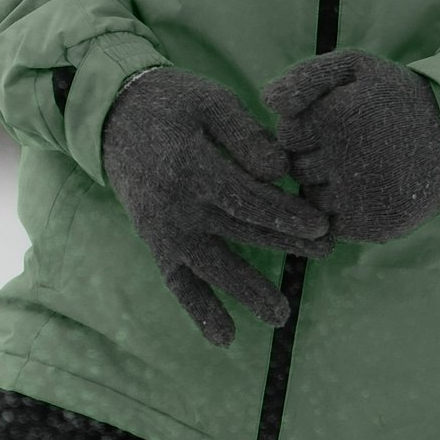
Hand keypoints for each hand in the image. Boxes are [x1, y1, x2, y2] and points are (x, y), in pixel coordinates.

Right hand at [99, 67, 328, 347]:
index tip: (322, 225)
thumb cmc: (172, 103)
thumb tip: (281, 171)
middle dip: (286, 245)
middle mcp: (175, 206)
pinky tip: (225, 338)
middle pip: (239, 233)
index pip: (246, 200)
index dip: (285, 214)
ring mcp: (164, 229)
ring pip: (211, 267)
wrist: (113, 118)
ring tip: (280, 314)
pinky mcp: (157, 243)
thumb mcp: (211, 102)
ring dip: (246, 290)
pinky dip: (199, 310)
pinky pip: (178, 282)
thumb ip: (247, 135)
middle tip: (326, 253)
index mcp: (191, 167)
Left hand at [262, 51, 439, 244]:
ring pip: (311, 200)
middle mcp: (350, 157)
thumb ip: (306, 75)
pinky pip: (332, 225)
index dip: (308, 128)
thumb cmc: (393, 98)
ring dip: (326, 187)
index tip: (336, 123)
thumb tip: (267, 99)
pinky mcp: (376, 224)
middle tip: (352, 146)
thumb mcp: (355, 67)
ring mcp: (364, 195)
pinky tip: (366, 191)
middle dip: (314, 157)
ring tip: (361, 168)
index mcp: (339, 116)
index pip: (286, 134)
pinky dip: (342, 212)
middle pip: (296, 170)